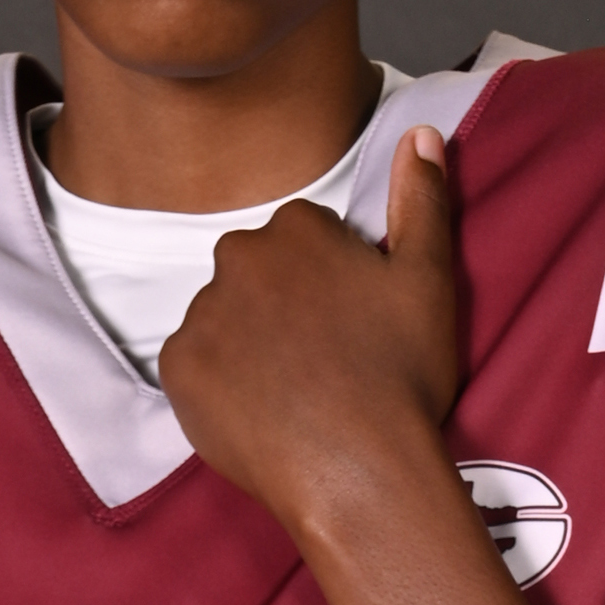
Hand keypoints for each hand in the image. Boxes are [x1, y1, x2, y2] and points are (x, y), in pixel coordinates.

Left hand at [157, 126, 458, 534]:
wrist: (359, 471)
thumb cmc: (401, 377)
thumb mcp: (429, 279)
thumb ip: (421, 199)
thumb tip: (420, 134)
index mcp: (294, 229)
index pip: (302, 238)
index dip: (330, 281)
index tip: (350, 321)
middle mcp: (236, 259)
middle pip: (255, 274)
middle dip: (281, 305)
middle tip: (324, 358)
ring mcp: (201, 315)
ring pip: (223, 319)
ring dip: (248, 344)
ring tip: (294, 391)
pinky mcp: (176, 369)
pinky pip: (193, 366)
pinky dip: (219, 384)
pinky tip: (261, 410)